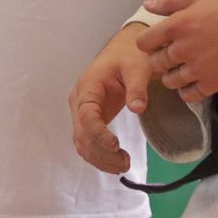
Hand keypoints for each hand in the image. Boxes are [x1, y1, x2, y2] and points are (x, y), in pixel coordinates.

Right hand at [69, 22, 152, 174]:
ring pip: (82, 142)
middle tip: (125, 163)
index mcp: (88, 86)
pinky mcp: (90, 119)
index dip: (99, 133)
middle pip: (81, 134)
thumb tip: (137, 109)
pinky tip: (116, 163)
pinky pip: (87, 142)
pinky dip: (98, 155)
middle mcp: (79, 101)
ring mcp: (82, 111)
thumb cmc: (130, 56)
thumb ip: (137, 87)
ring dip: (99, 158)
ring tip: (124, 166)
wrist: (124, 51)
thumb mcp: (137, 67)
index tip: (116, 145)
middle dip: (101, 152)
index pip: (86, 115)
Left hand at [137, 0, 217, 102]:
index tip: (159, 42)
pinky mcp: (214, 83)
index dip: (148, 43)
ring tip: (185, 68)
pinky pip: (189, 95)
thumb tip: (147, 5)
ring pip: (170, 81)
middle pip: (156, 63)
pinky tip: (195, 81)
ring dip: (173, 76)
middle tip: (174, 55)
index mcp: (177, 25)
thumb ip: (171, 2)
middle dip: (160, 59)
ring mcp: (198, 68)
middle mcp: (183, 48)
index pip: (144, 42)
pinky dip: (187, 91)